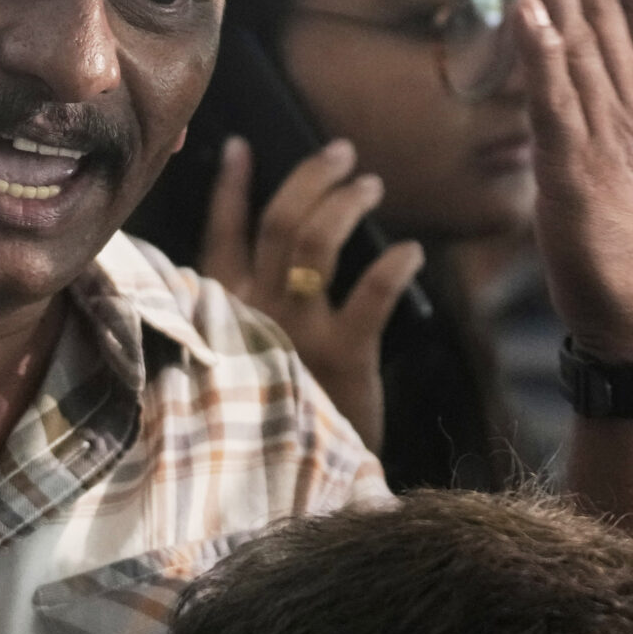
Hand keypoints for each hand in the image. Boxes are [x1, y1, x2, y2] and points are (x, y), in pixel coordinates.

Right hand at [199, 136, 425, 450]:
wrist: (292, 487)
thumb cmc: (271, 420)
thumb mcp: (240, 364)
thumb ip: (242, 319)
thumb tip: (261, 268)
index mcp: (223, 310)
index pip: (222, 234)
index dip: (231, 187)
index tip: (243, 146)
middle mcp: (253, 312)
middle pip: (281, 223)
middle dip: (312, 178)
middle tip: (343, 154)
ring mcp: (296, 331)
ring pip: (316, 241)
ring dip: (347, 204)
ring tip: (371, 184)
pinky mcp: (342, 356)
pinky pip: (370, 294)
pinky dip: (392, 266)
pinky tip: (409, 250)